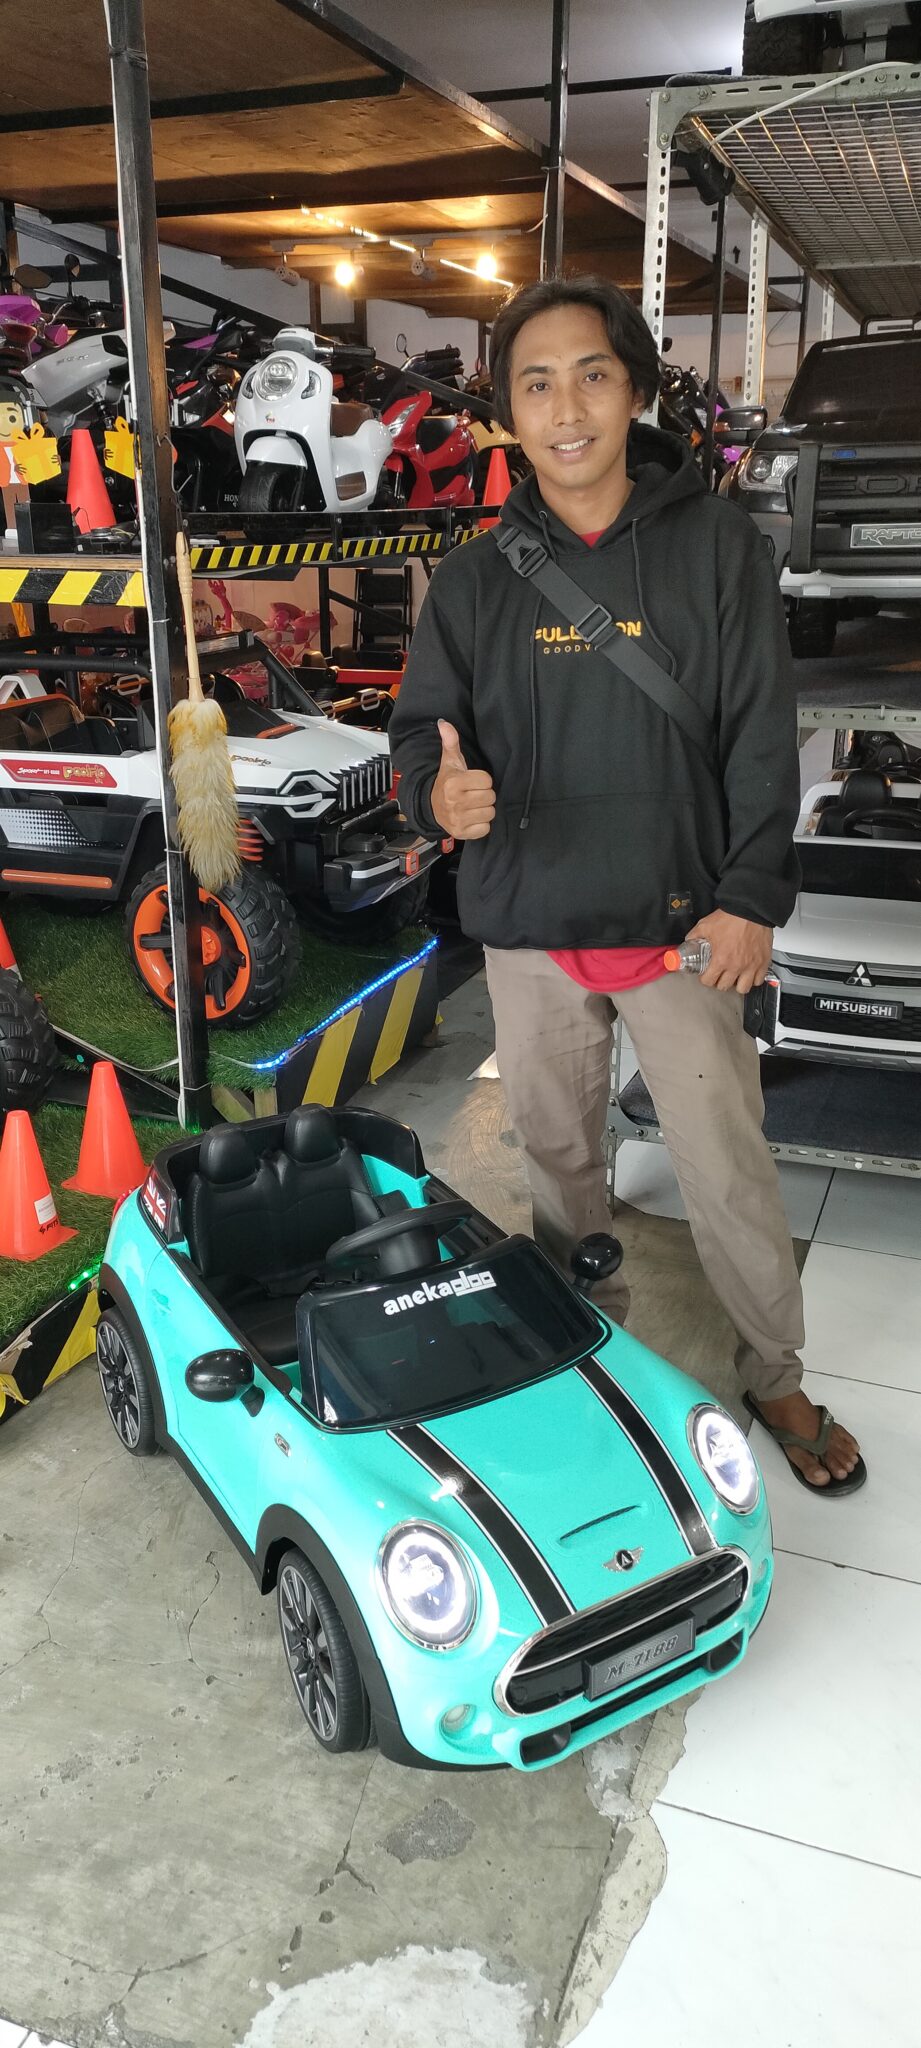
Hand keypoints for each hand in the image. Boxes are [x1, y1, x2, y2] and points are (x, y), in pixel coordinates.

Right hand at [430, 720, 495, 840]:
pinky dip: (481, 825)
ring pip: (490, 813)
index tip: (472, 781)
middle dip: (484, 795)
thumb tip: (444, 723)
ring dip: (484, 810)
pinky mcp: (462, 833)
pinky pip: (485, 829)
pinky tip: (472, 818)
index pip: (487, 781)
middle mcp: (455, 802)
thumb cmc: (446, 783)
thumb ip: (450, 742)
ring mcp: (458, 819)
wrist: (432, 807)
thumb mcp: (449, 762)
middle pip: (490, 797)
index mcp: (453, 783)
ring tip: (472, 806)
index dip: (482, 781)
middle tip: (473, 794)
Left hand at [685, 910, 771, 993]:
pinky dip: (754, 979)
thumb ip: (695, 936)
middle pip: (724, 987)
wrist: (751, 910)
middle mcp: (736, 966)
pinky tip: (749, 973)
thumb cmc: (731, 917)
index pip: (709, 981)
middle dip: (719, 982)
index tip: (706, 975)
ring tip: (734, 977)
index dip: (705, 979)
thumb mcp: (705, 925)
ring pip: (743, 988)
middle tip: (719, 975)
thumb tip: (689, 941)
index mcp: (721, 960)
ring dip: (737, 984)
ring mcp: (751, 966)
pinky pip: (759, 980)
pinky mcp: (763, 962)